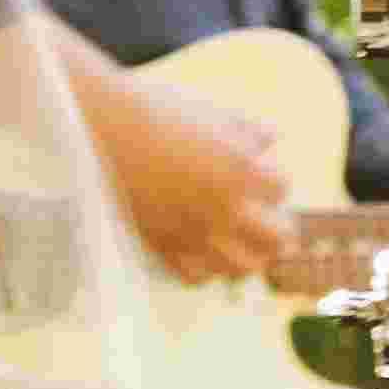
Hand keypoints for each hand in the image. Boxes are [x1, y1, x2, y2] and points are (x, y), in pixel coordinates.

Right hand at [86, 62, 296, 284]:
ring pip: (241, 268)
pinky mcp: (165, 246)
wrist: (106, 129)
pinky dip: (206, 269)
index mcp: (242, 170)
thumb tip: (273, 139)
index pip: (281, 189)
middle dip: (278, 232)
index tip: (264, 177)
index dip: (274, 182)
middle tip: (271, 225)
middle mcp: (226, 208)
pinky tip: (204, 253)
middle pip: (275, 241)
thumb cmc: (159, 111)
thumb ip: (248, 128)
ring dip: (248, 257)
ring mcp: (196, 233)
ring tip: (242, 246)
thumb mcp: (212, 111)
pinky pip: (197, 277)